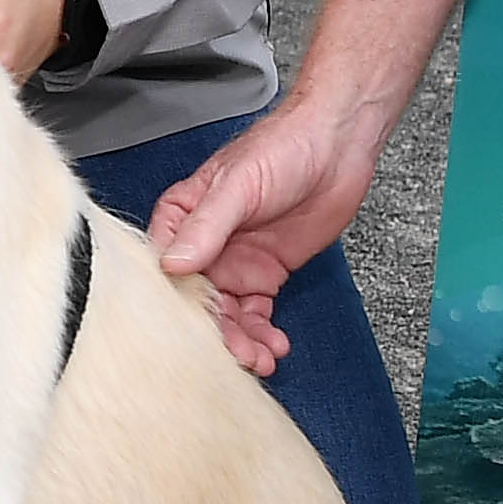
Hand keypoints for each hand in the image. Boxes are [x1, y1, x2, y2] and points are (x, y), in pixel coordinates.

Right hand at [145, 98, 381, 376]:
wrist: (338, 143)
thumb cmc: (282, 146)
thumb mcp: (238, 184)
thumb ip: (206, 225)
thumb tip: (172, 262)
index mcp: (182, 218)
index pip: (164, 269)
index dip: (174, 305)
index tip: (188, 335)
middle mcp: (204, 245)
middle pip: (197, 301)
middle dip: (214, 334)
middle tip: (238, 356)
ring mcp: (235, 262)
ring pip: (226, 315)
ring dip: (241, 341)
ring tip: (261, 359)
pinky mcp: (266, 273)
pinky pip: (256, 313)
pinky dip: (263, 333)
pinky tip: (274, 347)